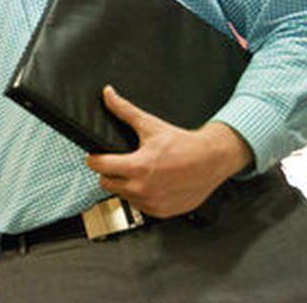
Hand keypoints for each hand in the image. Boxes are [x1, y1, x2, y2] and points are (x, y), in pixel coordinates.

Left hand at [84, 85, 252, 217]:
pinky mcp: (162, 211)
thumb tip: (108, 94)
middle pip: (106, 183)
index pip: (99, 166)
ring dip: (124, 186)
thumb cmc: (184, 144)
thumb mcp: (151, 125)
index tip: (96, 156)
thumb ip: (125, 111)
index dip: (94, 159)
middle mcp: (143, 188)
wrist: (212, 160)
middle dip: (108, 172)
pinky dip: (140, 197)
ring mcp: (152, 202)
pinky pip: (139, 206)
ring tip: (136, 173)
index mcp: (137, 166)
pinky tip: (148, 185)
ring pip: (122, 196)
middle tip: (117, 164)